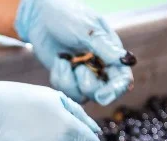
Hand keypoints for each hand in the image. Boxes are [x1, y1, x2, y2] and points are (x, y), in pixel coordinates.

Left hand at [15, 0, 133, 105]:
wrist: (42, 17)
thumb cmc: (69, 17)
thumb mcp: (87, 30)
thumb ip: (104, 47)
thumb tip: (124, 61)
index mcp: (112, 54)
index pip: (122, 79)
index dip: (115, 91)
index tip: (102, 95)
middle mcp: (100, 68)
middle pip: (103, 94)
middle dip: (89, 86)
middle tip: (79, 68)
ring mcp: (83, 75)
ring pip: (83, 96)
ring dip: (71, 82)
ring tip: (64, 61)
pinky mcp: (68, 79)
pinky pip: (67, 91)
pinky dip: (60, 78)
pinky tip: (58, 61)